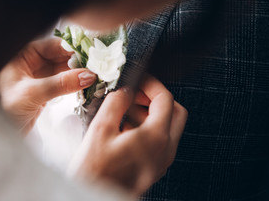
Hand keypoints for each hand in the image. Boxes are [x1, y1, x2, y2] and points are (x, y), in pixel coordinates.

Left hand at [0, 38, 96, 134]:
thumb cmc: (6, 113)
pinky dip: (74, 82)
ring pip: (63, 68)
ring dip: (77, 71)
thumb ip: (59, 83)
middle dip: (76, 60)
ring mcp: (38, 78)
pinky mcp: (45, 90)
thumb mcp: (32, 94)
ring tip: (94, 74)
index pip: (49, 45)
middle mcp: (29, 65)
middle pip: (58, 56)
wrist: (2, 139)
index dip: (69, 47)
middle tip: (95, 64)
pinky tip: (85, 84)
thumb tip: (87, 75)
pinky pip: (63, 81)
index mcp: (20, 57)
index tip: (88, 52)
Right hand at [68, 75, 186, 194]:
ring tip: (124, 112)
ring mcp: (161, 160)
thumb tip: (125, 91)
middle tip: (137, 95)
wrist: (93, 198)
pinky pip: (159, 141)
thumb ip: (116, 103)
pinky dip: (147, 128)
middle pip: (176, 113)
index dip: (152, 84)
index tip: (140, 80)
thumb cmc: (95, 171)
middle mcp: (165, 149)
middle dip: (157, 99)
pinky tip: (124, 128)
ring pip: (168, 127)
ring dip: (151, 113)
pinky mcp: (153, 167)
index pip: (165, 99)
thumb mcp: (101, 128)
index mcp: (155, 137)